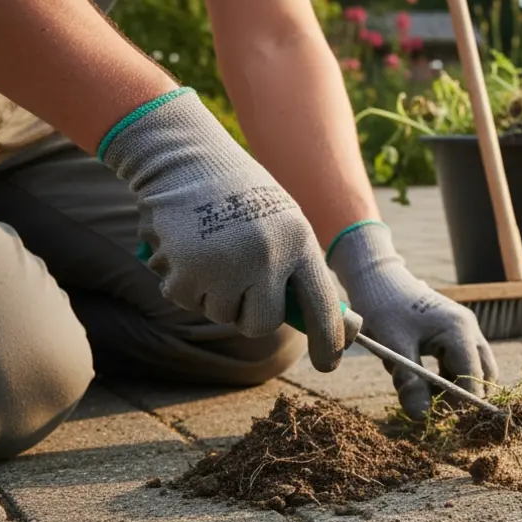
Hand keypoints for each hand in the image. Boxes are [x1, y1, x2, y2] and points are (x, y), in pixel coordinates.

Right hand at [100, 87, 345, 371]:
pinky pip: (187, 300)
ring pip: (221, 314)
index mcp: (299, 241)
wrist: (184, 158)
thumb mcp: (284, 222)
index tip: (329, 363)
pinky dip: (184, 282)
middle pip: (263, 324)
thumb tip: (337, 325)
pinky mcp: (186, 270)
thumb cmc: (240, 194)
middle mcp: (267, 257)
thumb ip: (299, 270)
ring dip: (214, 293)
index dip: (328, 339)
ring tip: (212, 249)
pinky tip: (187, 248)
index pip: (322, 304)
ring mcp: (226, 265)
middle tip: (239, 282)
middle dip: (249, 314)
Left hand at [328, 221, 498, 419]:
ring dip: (457, 387)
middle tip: (435, 410)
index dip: (460, 402)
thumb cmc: (384, 310)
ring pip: (476, 370)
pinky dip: (451, 378)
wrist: (378, 280)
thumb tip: (422, 418)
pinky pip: (465, 362)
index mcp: (458, 331)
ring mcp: (467, 330)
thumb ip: (410, 383)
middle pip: (484, 375)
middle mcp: (470, 329)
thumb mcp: (394, 348)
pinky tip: (426, 382)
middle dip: (464, 397)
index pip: (474, 377)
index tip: (436, 416)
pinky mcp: (458, 333)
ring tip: (426, 394)